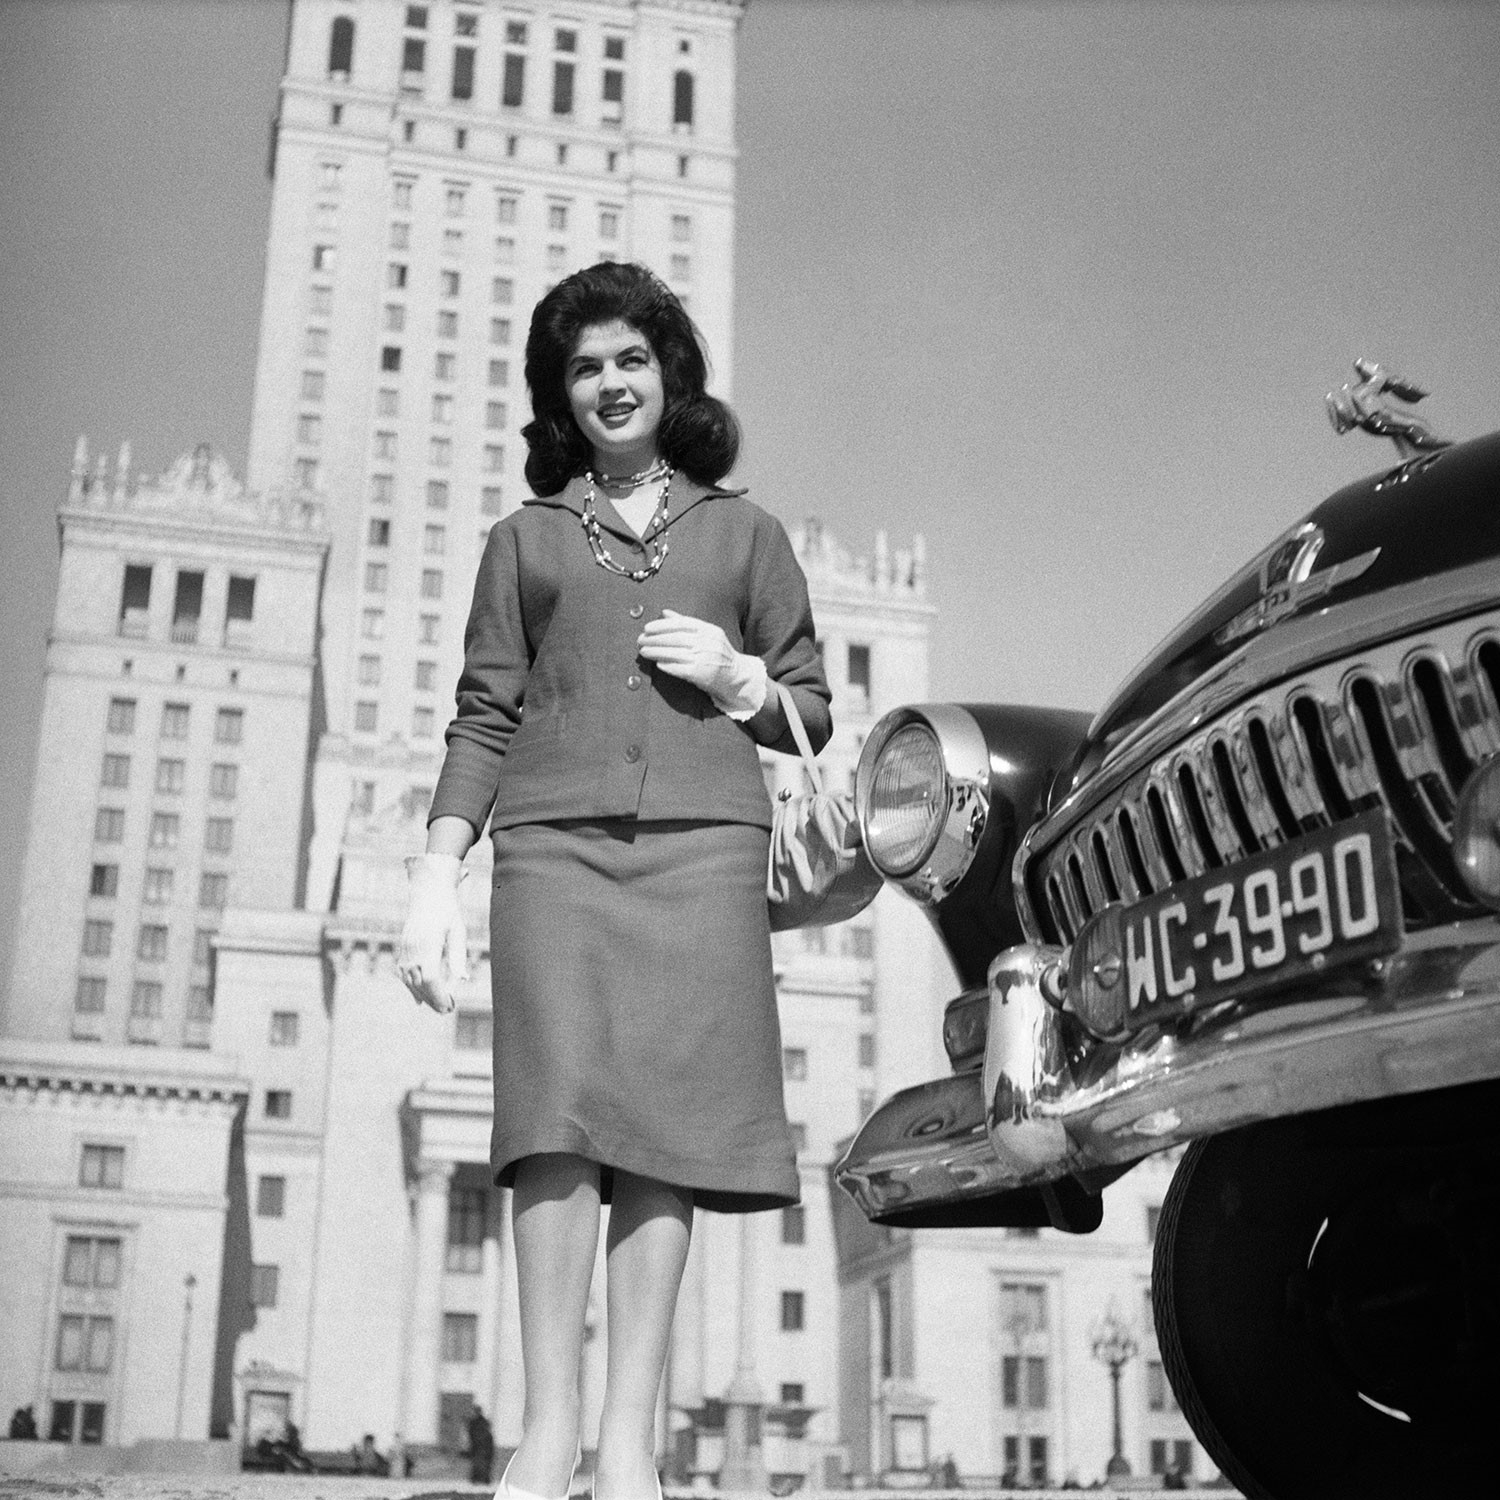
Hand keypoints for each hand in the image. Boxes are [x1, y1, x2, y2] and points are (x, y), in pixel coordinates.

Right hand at [397, 853, 469, 1013]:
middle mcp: (414, 948)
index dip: (438, 995)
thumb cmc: (448, 912)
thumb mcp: (458, 932)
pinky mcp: (403, 949)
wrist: (428, 894)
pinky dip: (411, 987)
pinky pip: (404, 974)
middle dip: (433, 1000)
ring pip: (410, 980)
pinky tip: (420, 1000)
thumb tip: (463, 980)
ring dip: (423, 996)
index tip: (450, 1005)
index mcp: (429, 943)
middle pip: (420, 983)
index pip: (430, 977)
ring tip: (438, 1006)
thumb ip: (458, 956)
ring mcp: (405, 949)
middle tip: (447, 1011)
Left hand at [637, 609, 766, 715]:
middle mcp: (708, 642)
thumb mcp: (707, 635)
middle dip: (655, 638)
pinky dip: (667, 665)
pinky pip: (680, 668)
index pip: (682, 624)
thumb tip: (665, 613)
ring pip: (675, 653)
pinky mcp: (701, 674)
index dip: (662, 625)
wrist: (736, 676)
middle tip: (640, 640)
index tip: (647, 627)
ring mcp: (705, 658)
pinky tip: (657, 663)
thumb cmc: (718, 654)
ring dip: (656, 651)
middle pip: (676, 638)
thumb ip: (687, 623)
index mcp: (710, 630)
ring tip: (643, 651)